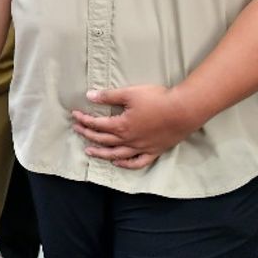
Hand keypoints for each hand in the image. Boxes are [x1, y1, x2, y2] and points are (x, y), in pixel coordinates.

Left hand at [71, 85, 200, 169]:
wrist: (183, 111)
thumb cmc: (157, 99)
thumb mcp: (130, 93)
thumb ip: (108, 96)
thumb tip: (89, 96)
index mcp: (121, 125)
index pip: (97, 124)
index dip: (84, 120)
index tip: (74, 115)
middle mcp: (129, 140)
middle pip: (104, 139)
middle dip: (88, 134)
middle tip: (77, 130)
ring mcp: (141, 148)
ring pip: (117, 154)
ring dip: (101, 153)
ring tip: (89, 152)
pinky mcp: (154, 152)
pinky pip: (137, 163)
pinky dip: (126, 165)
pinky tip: (117, 163)